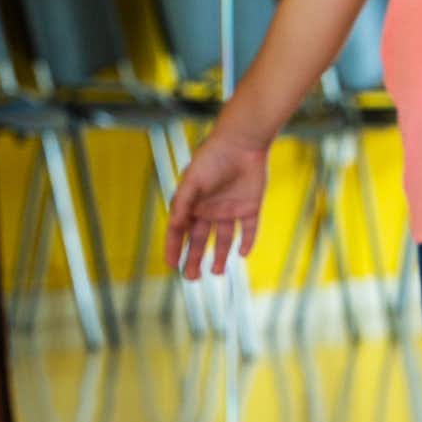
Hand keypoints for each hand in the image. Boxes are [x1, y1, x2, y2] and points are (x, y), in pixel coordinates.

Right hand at [165, 128, 270, 278]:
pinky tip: (242, 254)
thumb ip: (183, 203)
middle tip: (191, 277)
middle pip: (200, 240)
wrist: (242, 143)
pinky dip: (246, 242)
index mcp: (191, 203)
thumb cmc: (212, 159)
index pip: (179, 232)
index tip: (172, 265)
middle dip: (194, 258)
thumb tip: (174, 225)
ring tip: (215, 273)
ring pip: (224, 239)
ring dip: (220, 256)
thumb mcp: (193, 181)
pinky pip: (248, 229)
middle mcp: (209, 209)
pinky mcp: (250, 207)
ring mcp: (230, 209)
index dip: (174, 248)